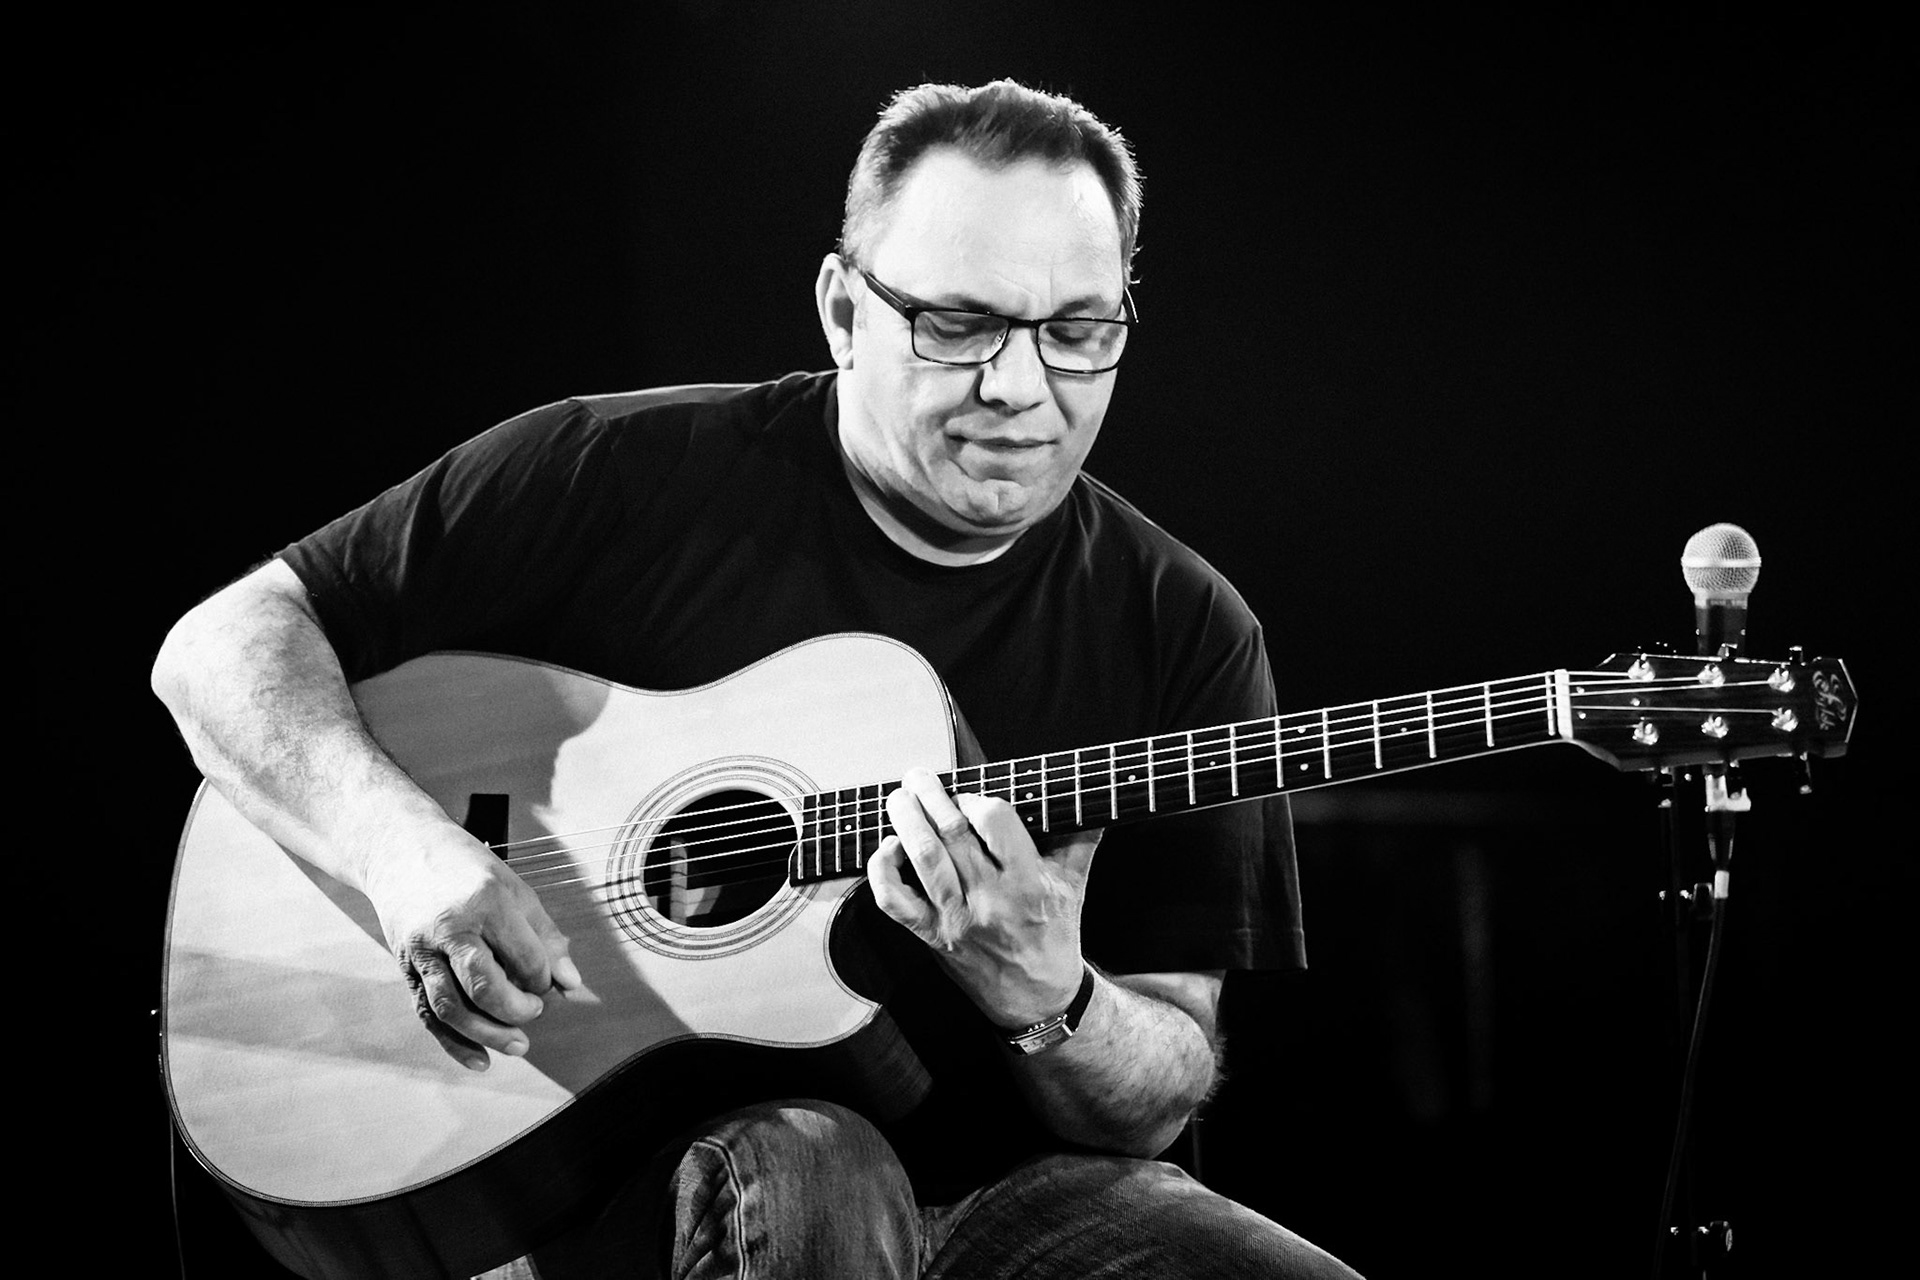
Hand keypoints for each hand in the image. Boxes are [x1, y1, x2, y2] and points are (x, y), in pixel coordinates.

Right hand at [360, 819, 582, 1070]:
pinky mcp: (404, 967)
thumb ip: (545, 937)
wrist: (398, 848)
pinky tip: (479, 1061)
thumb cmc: (465, 868)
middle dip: (517, 1011)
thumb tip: (571, 983)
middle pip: (484, 987)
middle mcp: (450, 928)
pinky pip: (427, 1014)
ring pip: (451, 1008)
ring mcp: (421, 951)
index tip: (547, 982)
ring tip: (518, 1046)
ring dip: (487, 1035)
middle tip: (535, 1013)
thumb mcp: (514, 889)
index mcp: (486, 903)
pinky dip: (453, 1043)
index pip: (525, 958)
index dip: (544, 979)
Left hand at [867, 766, 1100, 1026]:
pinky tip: (887, 848)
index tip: (968, 794)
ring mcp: (957, 919)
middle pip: (951, 834)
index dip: (975, 798)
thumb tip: (1086, 793)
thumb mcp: (1074, 883)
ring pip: (923, 860)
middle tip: (919, 777)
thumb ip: (1080, 836)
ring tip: (900, 798)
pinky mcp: (933, 937)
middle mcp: (990, 899)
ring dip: (905, 821)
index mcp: (1028, 881)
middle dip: (930, 796)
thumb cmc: (1055, 933)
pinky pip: (896, 902)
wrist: (1038, 997)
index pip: (995, 820)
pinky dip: (883, 871)